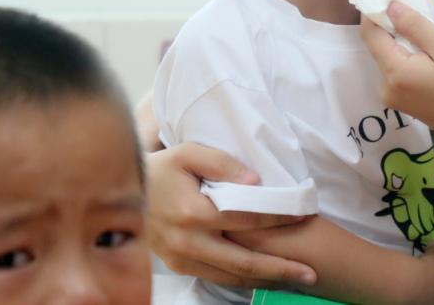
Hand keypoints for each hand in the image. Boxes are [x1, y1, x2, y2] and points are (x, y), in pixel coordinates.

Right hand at [146, 142, 316, 288]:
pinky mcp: (179, 265)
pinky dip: (243, 279)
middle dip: (280, 269)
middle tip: (311, 273)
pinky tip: (264, 277)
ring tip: (295, 279)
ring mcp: (182, 258)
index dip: (279, 219)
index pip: (248, 220)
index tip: (304, 215)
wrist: (122, 192)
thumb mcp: (188, 153)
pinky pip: (216, 276)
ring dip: (265, 280)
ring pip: (231, 276)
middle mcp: (188, 242)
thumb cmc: (161, 168)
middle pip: (244, 262)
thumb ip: (223, 163)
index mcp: (192, 213)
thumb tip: (256, 181)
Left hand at [360, 1, 433, 150]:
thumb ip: (416, 26)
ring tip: (415, 20)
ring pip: (388, 57)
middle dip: (386, 22)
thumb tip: (389, 6)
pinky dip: (404, 54)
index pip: (370, 34)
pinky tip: (422, 46)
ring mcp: (393, 97)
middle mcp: (385, 87)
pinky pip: (397, 69)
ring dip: (397, 38)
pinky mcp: (403, 102)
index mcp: (394, 72)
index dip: (372, 8)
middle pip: (377, 46)